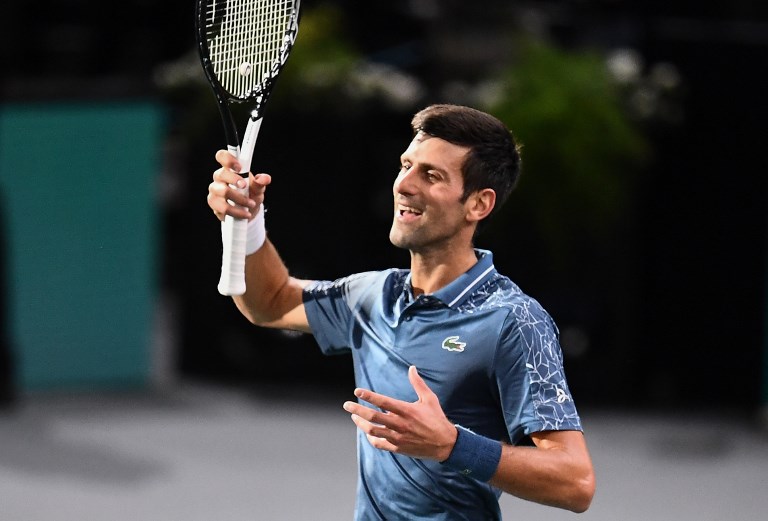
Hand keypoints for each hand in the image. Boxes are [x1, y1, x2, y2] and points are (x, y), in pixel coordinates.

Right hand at [207, 149, 271, 220]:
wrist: (247, 212)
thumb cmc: (250, 195)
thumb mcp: (258, 188)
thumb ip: (260, 182)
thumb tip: (265, 178)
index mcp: (229, 169)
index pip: (222, 156)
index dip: (228, 159)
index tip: (239, 167)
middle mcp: (219, 178)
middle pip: (221, 174)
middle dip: (234, 180)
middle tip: (245, 186)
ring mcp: (215, 190)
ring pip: (223, 192)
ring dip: (240, 199)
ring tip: (251, 204)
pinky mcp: (214, 203)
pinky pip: (223, 207)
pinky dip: (237, 211)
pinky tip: (245, 214)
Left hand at [343, 366, 457, 461]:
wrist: (444, 444)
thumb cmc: (436, 419)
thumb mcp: (429, 399)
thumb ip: (418, 383)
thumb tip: (412, 368)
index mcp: (406, 410)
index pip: (383, 402)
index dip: (369, 396)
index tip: (358, 391)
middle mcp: (399, 424)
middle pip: (373, 417)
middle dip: (357, 410)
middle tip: (347, 405)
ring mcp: (397, 437)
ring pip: (373, 431)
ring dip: (361, 423)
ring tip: (354, 417)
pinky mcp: (397, 448)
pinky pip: (379, 443)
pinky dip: (371, 438)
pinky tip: (367, 432)